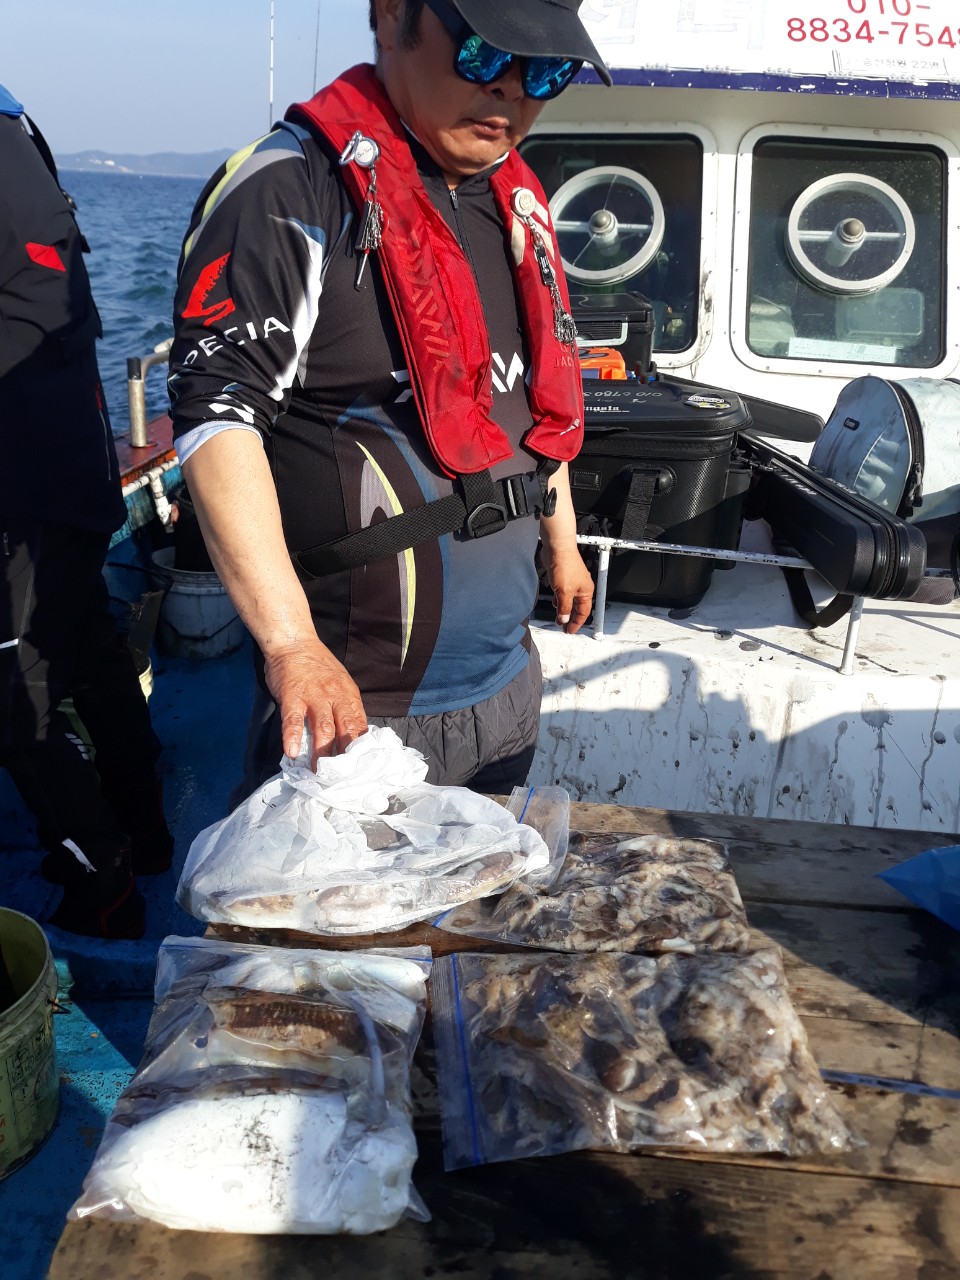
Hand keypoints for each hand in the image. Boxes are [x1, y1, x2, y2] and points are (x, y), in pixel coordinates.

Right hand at [262, 639, 367, 767]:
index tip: (362, 770)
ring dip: (322, 754)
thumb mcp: (341, 683)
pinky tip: (292, 752)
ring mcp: (314, 697)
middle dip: (346, 757)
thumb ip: (346, 707)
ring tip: (320, 774)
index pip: (361, 727)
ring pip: (323, 729)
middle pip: (346, 731)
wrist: (295, 641)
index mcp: (349, 696)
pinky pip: (293, 719)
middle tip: (345, 779)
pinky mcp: (292, 696)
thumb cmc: (316, 665)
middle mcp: (336, 697)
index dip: (362, 750)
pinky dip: (293, 736)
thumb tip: (353, 735)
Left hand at [543, 541, 594, 634]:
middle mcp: (581, 587)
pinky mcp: (564, 577)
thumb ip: (564, 607)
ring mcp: (573, 582)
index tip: (569, 631)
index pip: (584, 612)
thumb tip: (564, 619)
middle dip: (570, 618)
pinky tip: (554, 602)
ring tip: (558, 618)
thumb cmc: (565, 565)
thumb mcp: (564, 592)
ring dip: (564, 610)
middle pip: (577, 607)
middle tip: (563, 627)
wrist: (557, 547)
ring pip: (569, 601)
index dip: (577, 623)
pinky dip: (559, 600)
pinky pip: (563, 593)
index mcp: (586, 591)